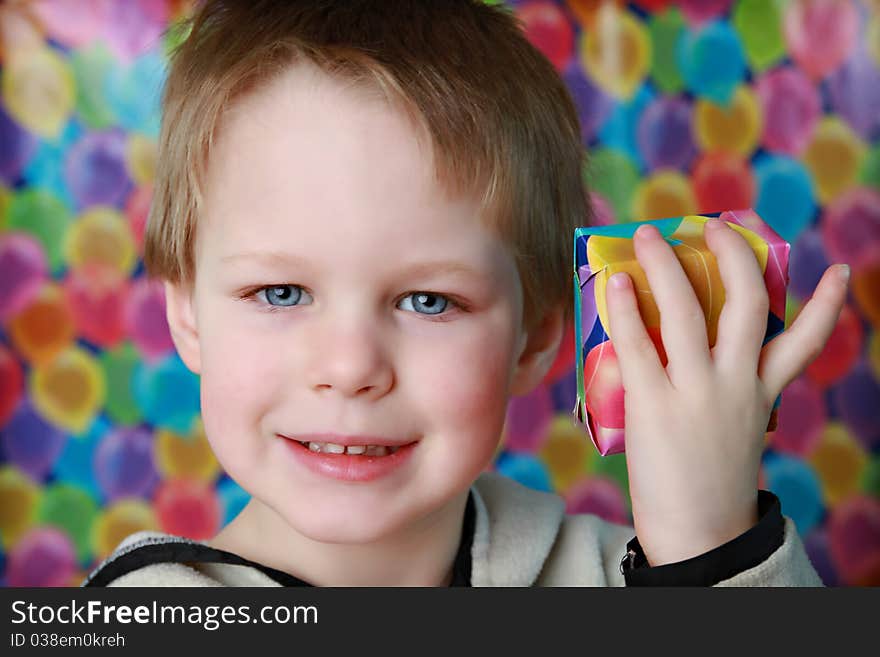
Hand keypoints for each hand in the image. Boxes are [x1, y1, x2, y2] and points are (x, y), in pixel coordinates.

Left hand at [605, 218, 848, 566]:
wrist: (698, 535)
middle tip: (713, 226)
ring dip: (667, 265)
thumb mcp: (735, 431)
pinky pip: (640, 344)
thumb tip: (683, 353)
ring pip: (688, 311)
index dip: (824, 306)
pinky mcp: (656, 406)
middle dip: (733, 257)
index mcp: (761, 394)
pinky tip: (617, 283)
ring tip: (649, 235)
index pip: (803, 344)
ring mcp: (698, 393)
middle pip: (746, 304)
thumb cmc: (709, 482)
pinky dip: (628, 309)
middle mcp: (737, 385)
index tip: (835, 271)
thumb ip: (726, 391)